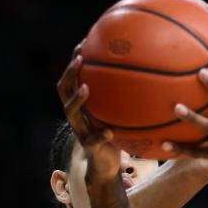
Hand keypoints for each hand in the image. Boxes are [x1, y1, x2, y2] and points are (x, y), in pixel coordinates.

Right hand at [56, 42, 120, 185]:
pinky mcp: (90, 147)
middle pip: (63, 90)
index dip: (74, 62)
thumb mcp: (116, 114)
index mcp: (80, 105)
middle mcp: (76, 115)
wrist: (106, 166)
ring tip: (86, 88)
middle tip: (79, 59)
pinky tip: (110, 131)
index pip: (71, 79)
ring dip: (78, 99)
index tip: (83, 42)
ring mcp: (80, 130)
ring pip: (71, 112)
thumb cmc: (115, 135)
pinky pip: (93, 140)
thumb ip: (121, 98)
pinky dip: (101, 135)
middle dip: (70, 73)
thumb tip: (143, 75)